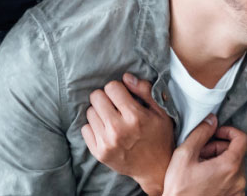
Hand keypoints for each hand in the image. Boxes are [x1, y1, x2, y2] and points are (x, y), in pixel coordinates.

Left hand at [80, 73, 173, 194]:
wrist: (156, 169)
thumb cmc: (160, 137)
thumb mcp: (161, 112)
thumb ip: (145, 91)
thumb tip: (126, 77)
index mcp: (135, 116)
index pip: (111, 87)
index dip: (118, 89)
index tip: (123, 96)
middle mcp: (118, 129)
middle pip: (96, 97)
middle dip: (106, 98)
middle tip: (115, 106)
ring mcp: (107, 143)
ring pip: (89, 112)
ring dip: (100, 113)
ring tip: (112, 120)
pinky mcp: (99, 153)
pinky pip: (85, 129)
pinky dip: (94, 128)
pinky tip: (107, 131)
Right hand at [163, 114, 246, 195]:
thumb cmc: (180, 189)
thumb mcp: (184, 155)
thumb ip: (201, 133)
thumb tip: (212, 120)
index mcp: (229, 166)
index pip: (243, 138)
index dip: (229, 131)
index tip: (216, 133)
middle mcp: (238, 179)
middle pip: (236, 152)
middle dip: (218, 147)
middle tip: (200, 153)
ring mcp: (237, 191)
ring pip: (233, 166)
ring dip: (218, 161)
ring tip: (199, 167)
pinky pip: (232, 180)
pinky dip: (220, 174)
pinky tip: (204, 178)